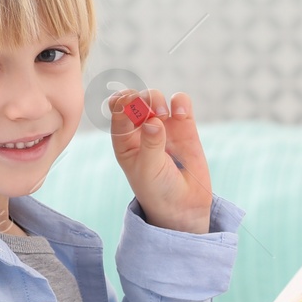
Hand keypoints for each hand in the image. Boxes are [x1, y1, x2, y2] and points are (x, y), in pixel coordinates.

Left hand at [108, 88, 212, 233]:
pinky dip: (180, 102)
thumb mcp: (148, 171)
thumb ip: (150, 145)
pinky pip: (180, 103)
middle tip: (148, 111)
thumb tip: (153, 121)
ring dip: (156, 99)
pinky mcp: (184, 126)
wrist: (184, 204)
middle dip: (140, 99)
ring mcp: (163, 125)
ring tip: (162, 115)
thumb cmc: (158, 190)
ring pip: (155, 97)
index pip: (117, 110)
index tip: (130, 103)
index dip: (122, 102)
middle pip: (134, 99)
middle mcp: (140, 129)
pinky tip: (181, 113)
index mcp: (123, 139)